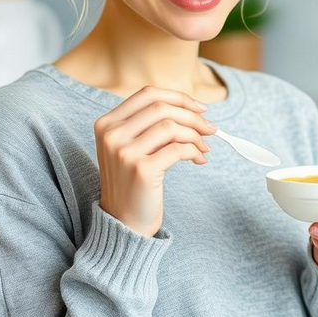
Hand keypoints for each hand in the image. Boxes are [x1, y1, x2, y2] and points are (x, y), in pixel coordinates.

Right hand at [94, 86, 217, 236]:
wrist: (123, 222)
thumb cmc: (132, 182)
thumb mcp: (131, 147)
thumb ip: (150, 124)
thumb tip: (193, 108)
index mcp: (106, 123)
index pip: (147, 94)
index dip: (178, 97)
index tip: (200, 108)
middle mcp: (112, 135)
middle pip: (162, 108)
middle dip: (193, 117)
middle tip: (210, 129)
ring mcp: (124, 152)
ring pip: (172, 127)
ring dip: (196, 136)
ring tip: (204, 148)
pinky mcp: (142, 170)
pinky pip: (179, 149)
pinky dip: (195, 152)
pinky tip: (199, 160)